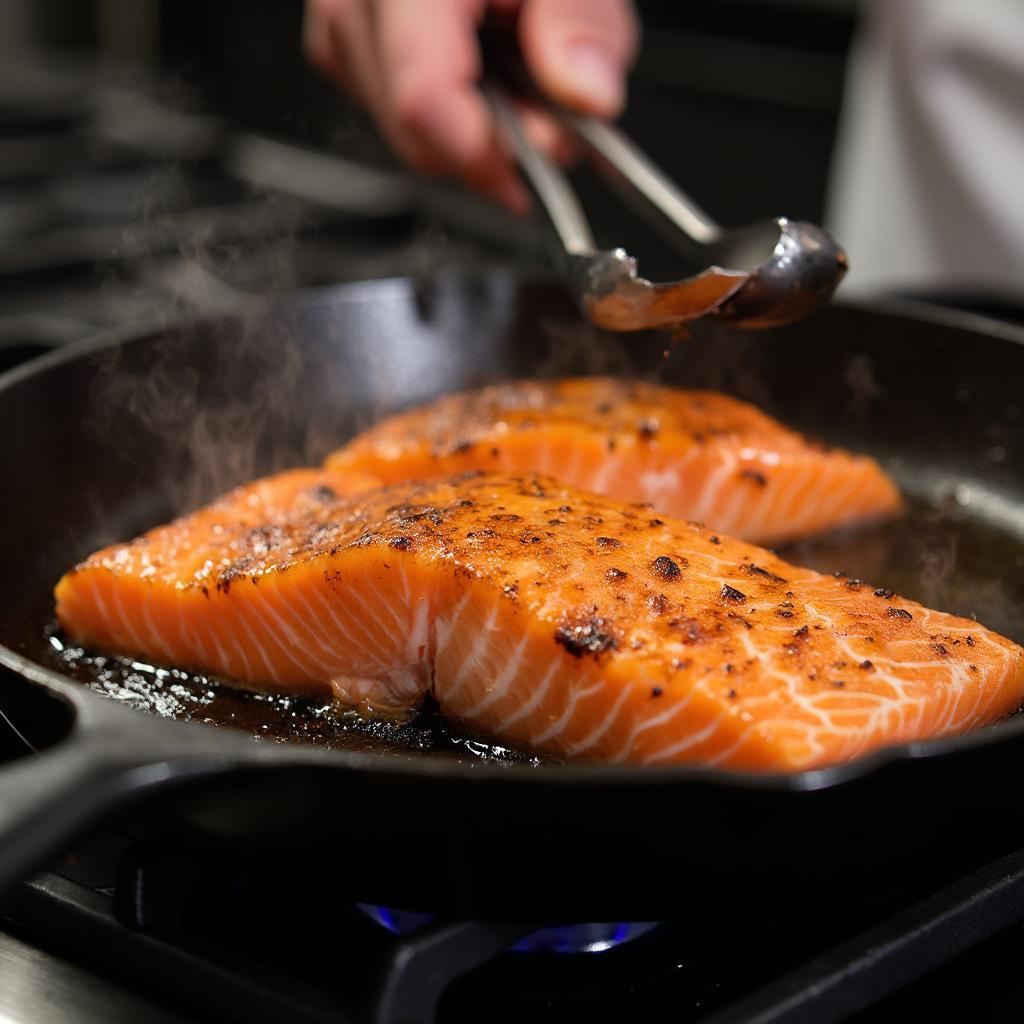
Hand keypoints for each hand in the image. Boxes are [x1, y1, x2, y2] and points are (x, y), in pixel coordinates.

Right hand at [303, 0, 638, 212]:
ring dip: (463, 129)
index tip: (534, 172)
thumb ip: (582, 22)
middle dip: (485, 147)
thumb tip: (587, 96)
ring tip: (514, 75)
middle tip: (547, 122)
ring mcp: (339, 12)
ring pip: (395, 127)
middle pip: (410, 128)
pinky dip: (437, 108)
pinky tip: (474, 69)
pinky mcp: (340, 30)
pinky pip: (381, 103)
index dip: (485, 156)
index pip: (425, 98)